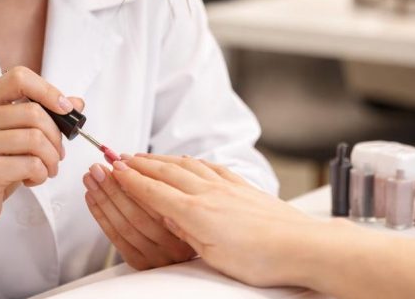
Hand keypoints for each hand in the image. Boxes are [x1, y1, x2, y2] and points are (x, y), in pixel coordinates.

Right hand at [0, 66, 84, 238]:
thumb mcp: (15, 139)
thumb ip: (42, 118)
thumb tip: (77, 102)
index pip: (19, 77)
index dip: (48, 90)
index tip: (66, 109)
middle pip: (35, 113)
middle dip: (56, 137)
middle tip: (56, 155)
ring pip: (36, 139)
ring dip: (51, 159)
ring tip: (46, 170)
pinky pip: (31, 164)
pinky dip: (41, 175)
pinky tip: (31, 180)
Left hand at [83, 161, 195, 269]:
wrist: (184, 258)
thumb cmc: (182, 218)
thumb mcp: (182, 200)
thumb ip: (160, 183)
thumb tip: (126, 160)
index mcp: (189, 224)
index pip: (157, 200)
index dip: (134, 179)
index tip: (118, 163)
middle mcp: (174, 245)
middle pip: (137, 213)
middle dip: (113, 187)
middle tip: (98, 168)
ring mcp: (156, 257)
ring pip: (124, 225)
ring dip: (103, 199)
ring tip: (91, 179)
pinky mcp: (140, 263)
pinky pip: (116, 238)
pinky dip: (101, 216)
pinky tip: (93, 198)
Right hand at [112, 154, 332, 287]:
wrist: (303, 246)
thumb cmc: (262, 258)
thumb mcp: (212, 254)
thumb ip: (184, 229)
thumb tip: (163, 211)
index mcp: (196, 212)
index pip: (153, 190)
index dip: (129, 179)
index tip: (111, 169)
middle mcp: (209, 193)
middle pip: (165, 172)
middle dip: (139, 164)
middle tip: (119, 157)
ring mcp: (227, 187)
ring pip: (186, 165)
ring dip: (162, 159)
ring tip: (147, 157)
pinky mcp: (243, 187)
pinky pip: (210, 167)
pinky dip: (192, 162)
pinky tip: (190, 162)